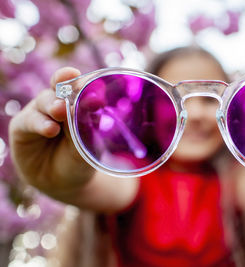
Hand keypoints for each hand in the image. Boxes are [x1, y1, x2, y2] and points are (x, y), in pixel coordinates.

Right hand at [8, 67, 93, 195]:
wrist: (63, 183)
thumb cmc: (79, 159)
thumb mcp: (87, 145)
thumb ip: (85, 125)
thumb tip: (85, 103)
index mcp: (78, 103)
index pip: (78, 84)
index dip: (78, 78)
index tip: (82, 77)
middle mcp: (58, 103)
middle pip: (60, 88)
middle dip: (66, 90)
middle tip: (73, 96)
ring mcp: (40, 113)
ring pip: (45, 101)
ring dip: (53, 105)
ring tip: (60, 112)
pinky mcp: (22, 127)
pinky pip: (30, 120)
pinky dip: (40, 123)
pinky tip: (50, 129)